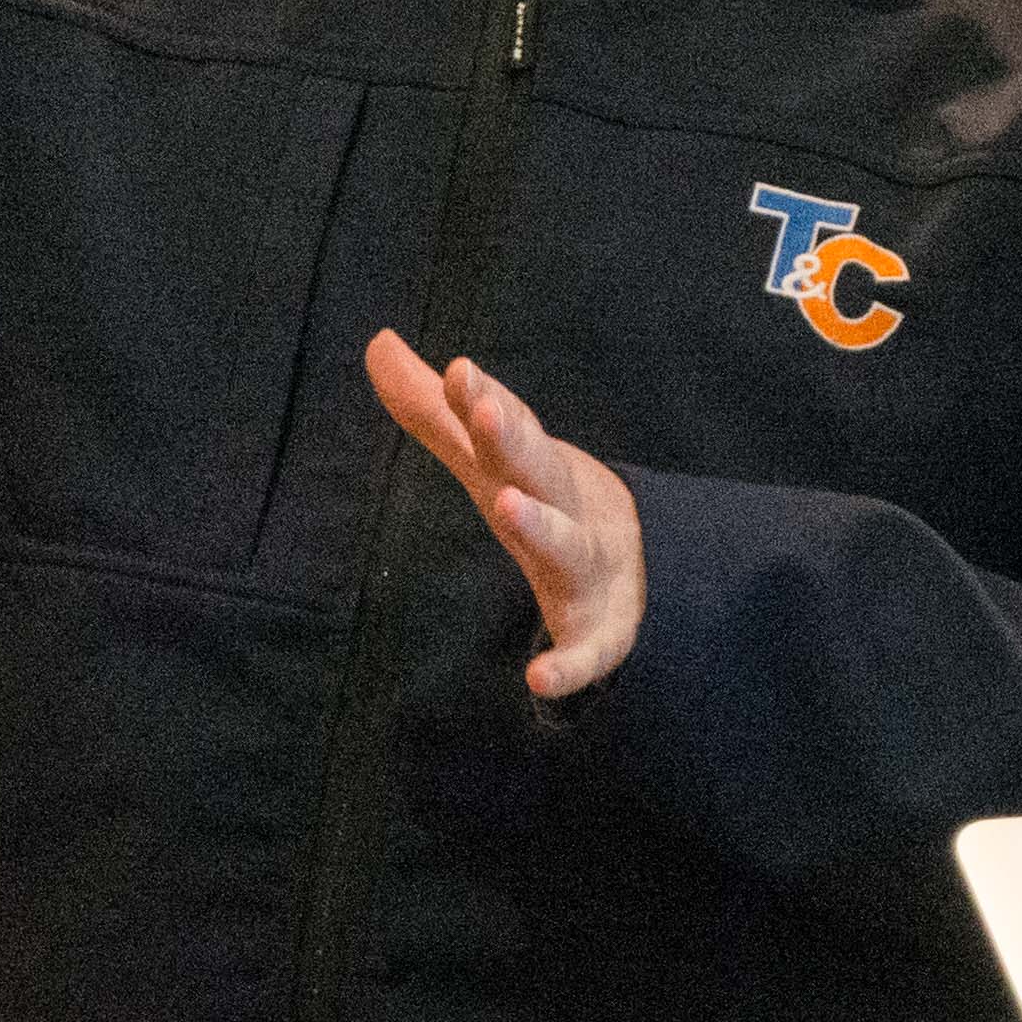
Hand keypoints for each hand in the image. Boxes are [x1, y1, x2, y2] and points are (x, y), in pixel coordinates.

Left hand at [365, 331, 642, 697]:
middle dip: (513, 440)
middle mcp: (562, 511)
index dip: (483, 398)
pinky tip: (538, 679)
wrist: (645, 575)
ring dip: (542, 526)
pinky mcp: (599, 633)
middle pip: (538, 470)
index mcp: (533, 471)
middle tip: (485, 408)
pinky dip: (570, 666)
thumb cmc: (550, 506)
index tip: (460, 369)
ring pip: (565, 547)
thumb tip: (377, 341)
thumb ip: (433, 409)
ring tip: (509, 504)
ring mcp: (585, 570)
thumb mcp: (490, 462)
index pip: (508, 427)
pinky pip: (586, 653)